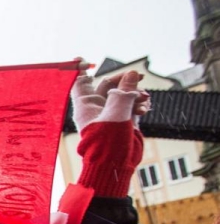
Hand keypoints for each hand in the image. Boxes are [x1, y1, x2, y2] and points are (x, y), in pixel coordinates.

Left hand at [72, 66, 146, 197]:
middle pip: (108, 84)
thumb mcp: (116, 114)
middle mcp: (97, 107)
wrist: (116, 165)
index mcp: (86, 105)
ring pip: (123, 93)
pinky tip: (146, 108)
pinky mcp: (123, 119)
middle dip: (124, 79)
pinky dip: (139, 103)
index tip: (80, 57)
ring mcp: (110, 113)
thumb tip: (132, 75)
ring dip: (135, 92)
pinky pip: (131, 104)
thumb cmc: (108, 143)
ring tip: (144, 101)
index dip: (78, 69)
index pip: (79, 83)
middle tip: (139, 77)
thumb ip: (124, 93)